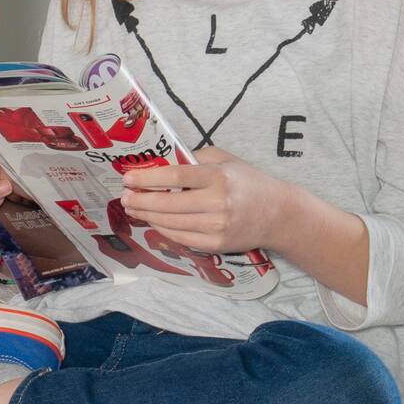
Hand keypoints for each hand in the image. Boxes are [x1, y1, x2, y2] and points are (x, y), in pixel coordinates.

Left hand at [118, 147, 286, 257]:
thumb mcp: (226, 160)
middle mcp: (217, 202)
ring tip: (134, 208)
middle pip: (168, 204)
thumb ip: (195, 159)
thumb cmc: (249, 182)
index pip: (175, 177)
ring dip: (148, 216)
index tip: (128, 178)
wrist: (279, 214)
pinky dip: (163, 230)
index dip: (148, 179)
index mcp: (218, 177)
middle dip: (141, 201)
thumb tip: (162, 165)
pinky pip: (181, 238)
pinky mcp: (216, 244)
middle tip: (125, 197)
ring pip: (171, 223)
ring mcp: (216, 226)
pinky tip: (154, 221)